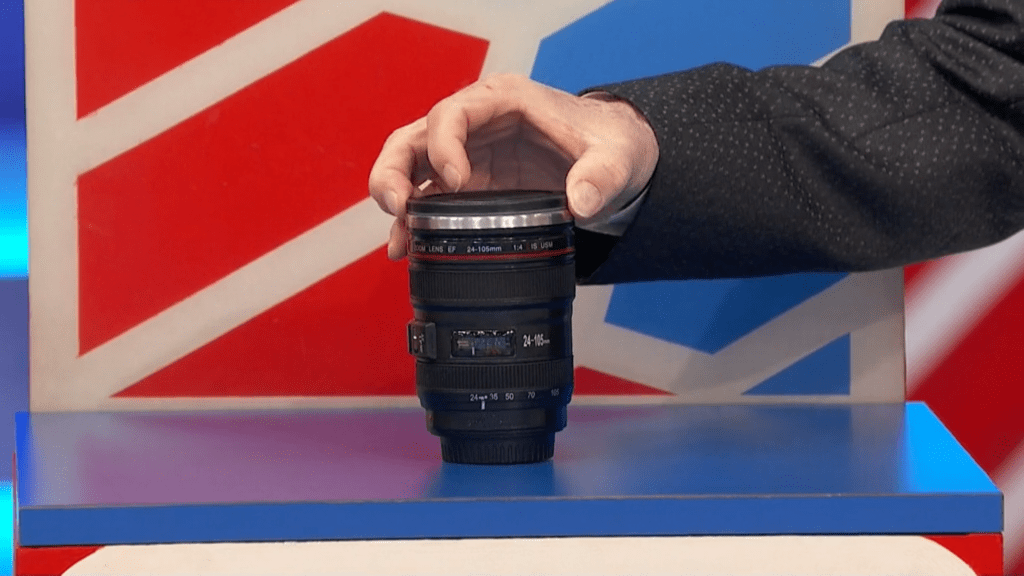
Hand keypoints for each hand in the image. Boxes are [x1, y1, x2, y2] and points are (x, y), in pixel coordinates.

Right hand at [368, 74, 658, 259]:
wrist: (613, 160)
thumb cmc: (609, 144)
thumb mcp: (616, 158)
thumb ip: (602, 177)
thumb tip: (582, 201)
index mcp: (505, 100)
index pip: (455, 111)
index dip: (444, 144)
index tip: (455, 182)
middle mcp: (476, 123)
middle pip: (415, 136)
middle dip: (395, 169)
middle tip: (398, 206)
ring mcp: (467, 154)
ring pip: (410, 166)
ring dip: (394, 197)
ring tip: (397, 238)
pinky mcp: (467, 184)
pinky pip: (426, 197)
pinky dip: (412, 222)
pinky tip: (404, 248)